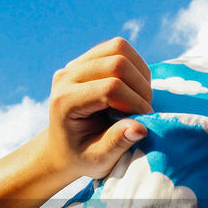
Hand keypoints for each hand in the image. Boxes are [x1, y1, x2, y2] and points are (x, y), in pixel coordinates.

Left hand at [46, 38, 152, 179]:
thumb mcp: (98, 159)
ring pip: (118, 48)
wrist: (62, 147)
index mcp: (65, 101)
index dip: (135, 102)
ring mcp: (75, 64)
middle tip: (144, 110)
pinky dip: (134, 64)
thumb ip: (117, 143)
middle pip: (116, 62)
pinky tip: (135, 87)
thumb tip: (142, 127)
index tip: (145, 120)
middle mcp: (66, 76)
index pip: (110, 88)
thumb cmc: (81, 156)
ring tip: (140, 96)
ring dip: (139, 72)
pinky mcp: (86, 59)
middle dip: (140, 86)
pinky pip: (117, 48)